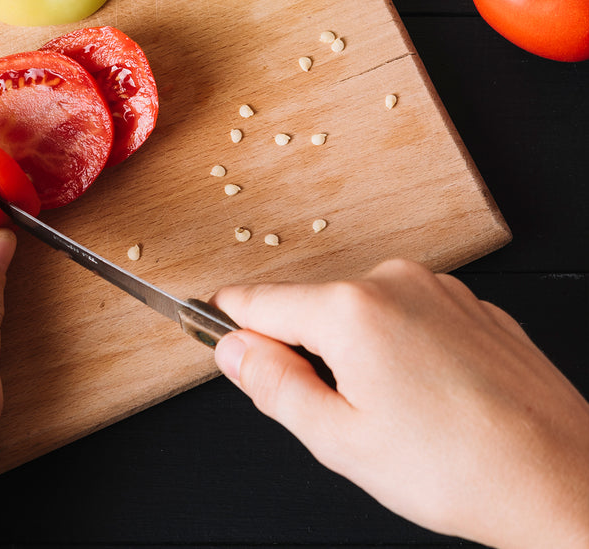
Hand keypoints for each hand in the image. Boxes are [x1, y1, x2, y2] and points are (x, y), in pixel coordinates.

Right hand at [211, 259, 588, 548]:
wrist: (565, 482)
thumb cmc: (459, 470)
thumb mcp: (338, 440)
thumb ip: (272, 385)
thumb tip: (232, 349)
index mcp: (349, 310)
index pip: (256, 301)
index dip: (229, 324)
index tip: (213, 336)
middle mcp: (394, 283)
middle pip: (310, 307)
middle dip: (304, 352)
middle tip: (335, 416)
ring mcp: (440, 290)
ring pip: (361, 314)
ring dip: (356, 354)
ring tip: (395, 416)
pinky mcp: (474, 307)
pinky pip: (409, 318)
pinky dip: (402, 351)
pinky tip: (429, 402)